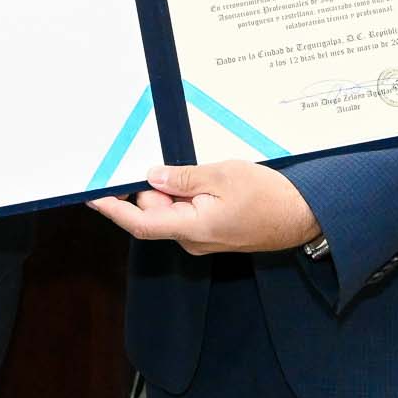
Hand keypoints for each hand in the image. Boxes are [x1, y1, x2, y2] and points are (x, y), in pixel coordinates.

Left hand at [87, 161, 321, 254]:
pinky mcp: (214, 232)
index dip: (114, 209)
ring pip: (173, 210)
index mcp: (192, 228)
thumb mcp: (223, 175)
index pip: (141, 223)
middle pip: (156, 211)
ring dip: (176, 188)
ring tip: (202, 168)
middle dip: (154, 185)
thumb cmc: (269, 196)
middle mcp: (192, 239)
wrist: (304, 216)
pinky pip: (190, 211)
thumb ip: (183, 177)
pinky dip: (189, 194)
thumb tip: (152, 176)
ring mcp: (203, 238)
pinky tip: (206, 178)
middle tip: (167, 158)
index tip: (92, 196)